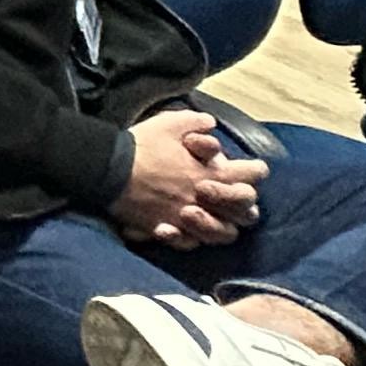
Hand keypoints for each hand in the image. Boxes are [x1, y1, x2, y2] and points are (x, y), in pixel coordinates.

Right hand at [109, 107, 267, 249]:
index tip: (253, 168)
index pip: (251, 176)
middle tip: (236, 194)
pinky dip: (193, 237)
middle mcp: (205, 201)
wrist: (109, 170)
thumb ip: (197, 123)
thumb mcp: (171, 122)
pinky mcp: (167, 231)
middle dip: (244, 202)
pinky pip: (191, 243)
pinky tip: (186, 228)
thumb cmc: (142, 145)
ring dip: (224, 224)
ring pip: (223, 234)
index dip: (256, 171)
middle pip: (246, 212)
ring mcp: (187, 220)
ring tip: (215, 216)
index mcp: (212, 174)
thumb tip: (211, 125)